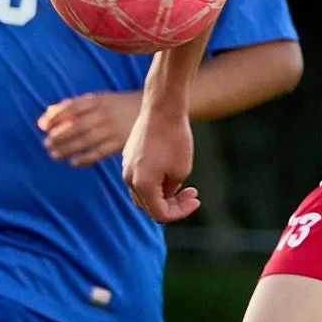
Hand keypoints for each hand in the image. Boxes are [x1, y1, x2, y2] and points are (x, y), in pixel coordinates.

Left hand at [38, 92, 141, 166]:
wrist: (154, 111)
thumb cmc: (119, 106)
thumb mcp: (99, 100)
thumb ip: (72, 107)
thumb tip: (44, 118)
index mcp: (97, 100)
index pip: (71, 107)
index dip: (55, 117)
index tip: (43, 127)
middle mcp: (103, 114)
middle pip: (76, 125)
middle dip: (59, 135)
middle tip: (46, 144)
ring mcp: (112, 129)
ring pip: (85, 140)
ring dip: (67, 148)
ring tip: (54, 154)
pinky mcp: (120, 142)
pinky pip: (99, 152)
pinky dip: (85, 158)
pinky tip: (74, 162)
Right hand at [122, 96, 198, 222]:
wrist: (162, 107)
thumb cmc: (174, 138)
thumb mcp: (181, 170)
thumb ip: (172, 190)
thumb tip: (166, 195)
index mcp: (142, 185)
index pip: (160, 214)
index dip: (181, 211)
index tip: (196, 199)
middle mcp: (129, 179)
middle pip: (150, 206)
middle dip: (172, 204)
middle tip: (191, 194)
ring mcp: (126, 166)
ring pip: (143, 193)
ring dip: (163, 194)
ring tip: (183, 184)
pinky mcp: (128, 156)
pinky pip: (140, 178)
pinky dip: (155, 181)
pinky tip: (170, 171)